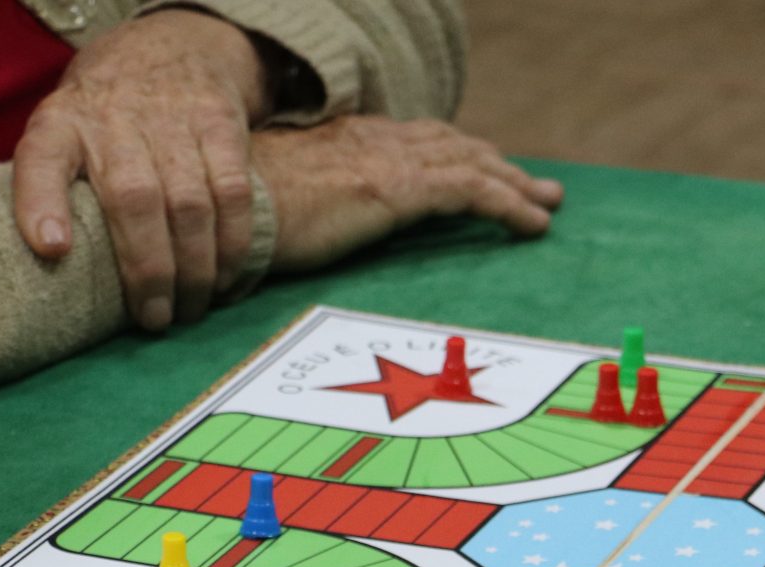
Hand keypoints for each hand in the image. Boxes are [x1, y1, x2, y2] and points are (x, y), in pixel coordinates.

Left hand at [14, 8, 272, 331]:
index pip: (41, 158)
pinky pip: (234, 196)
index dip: (42, 205)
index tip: (52, 250)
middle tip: (155, 319)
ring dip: (196, 269)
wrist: (168, 53)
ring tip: (191, 309)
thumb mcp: (61, 142)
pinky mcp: (221, 125)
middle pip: (134, 199)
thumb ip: (49, 195)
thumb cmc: (104, 123)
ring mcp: (172, 118)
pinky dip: (234, 246)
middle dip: (149, 270)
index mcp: (61, 125)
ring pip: (190, 205)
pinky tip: (226, 281)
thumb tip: (53, 262)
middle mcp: (114, 117)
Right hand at [251, 118, 563, 272]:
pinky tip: (533, 226)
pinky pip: (471, 192)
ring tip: (547, 205)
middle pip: (452, 146)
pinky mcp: (396, 188)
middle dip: (497, 164)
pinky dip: (509, 206)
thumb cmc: (236, 217)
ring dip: (515, 185)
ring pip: (472, 164)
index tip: (483, 168)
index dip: (455, 153)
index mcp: (346, 142)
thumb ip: (311, 208)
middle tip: (535, 187)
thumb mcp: (282, 204)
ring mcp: (387, 161)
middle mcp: (373, 141)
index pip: (415, 141)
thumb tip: (311, 227)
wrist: (217, 209)